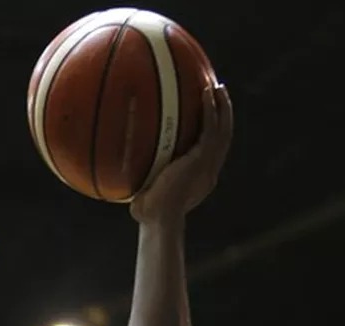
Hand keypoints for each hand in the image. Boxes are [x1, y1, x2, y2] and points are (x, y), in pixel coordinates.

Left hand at [130, 84, 232, 224]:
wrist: (159, 218)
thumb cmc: (147, 214)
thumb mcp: (148, 192)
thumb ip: (143, 178)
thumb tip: (120, 168)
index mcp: (200, 180)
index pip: (211, 154)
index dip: (212, 136)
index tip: (208, 120)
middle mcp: (209, 171)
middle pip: (224, 138)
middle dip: (224, 116)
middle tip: (218, 95)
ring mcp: (208, 165)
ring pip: (224, 130)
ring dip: (222, 107)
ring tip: (216, 87)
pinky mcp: (202, 158)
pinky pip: (210, 128)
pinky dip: (209, 110)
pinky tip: (204, 92)